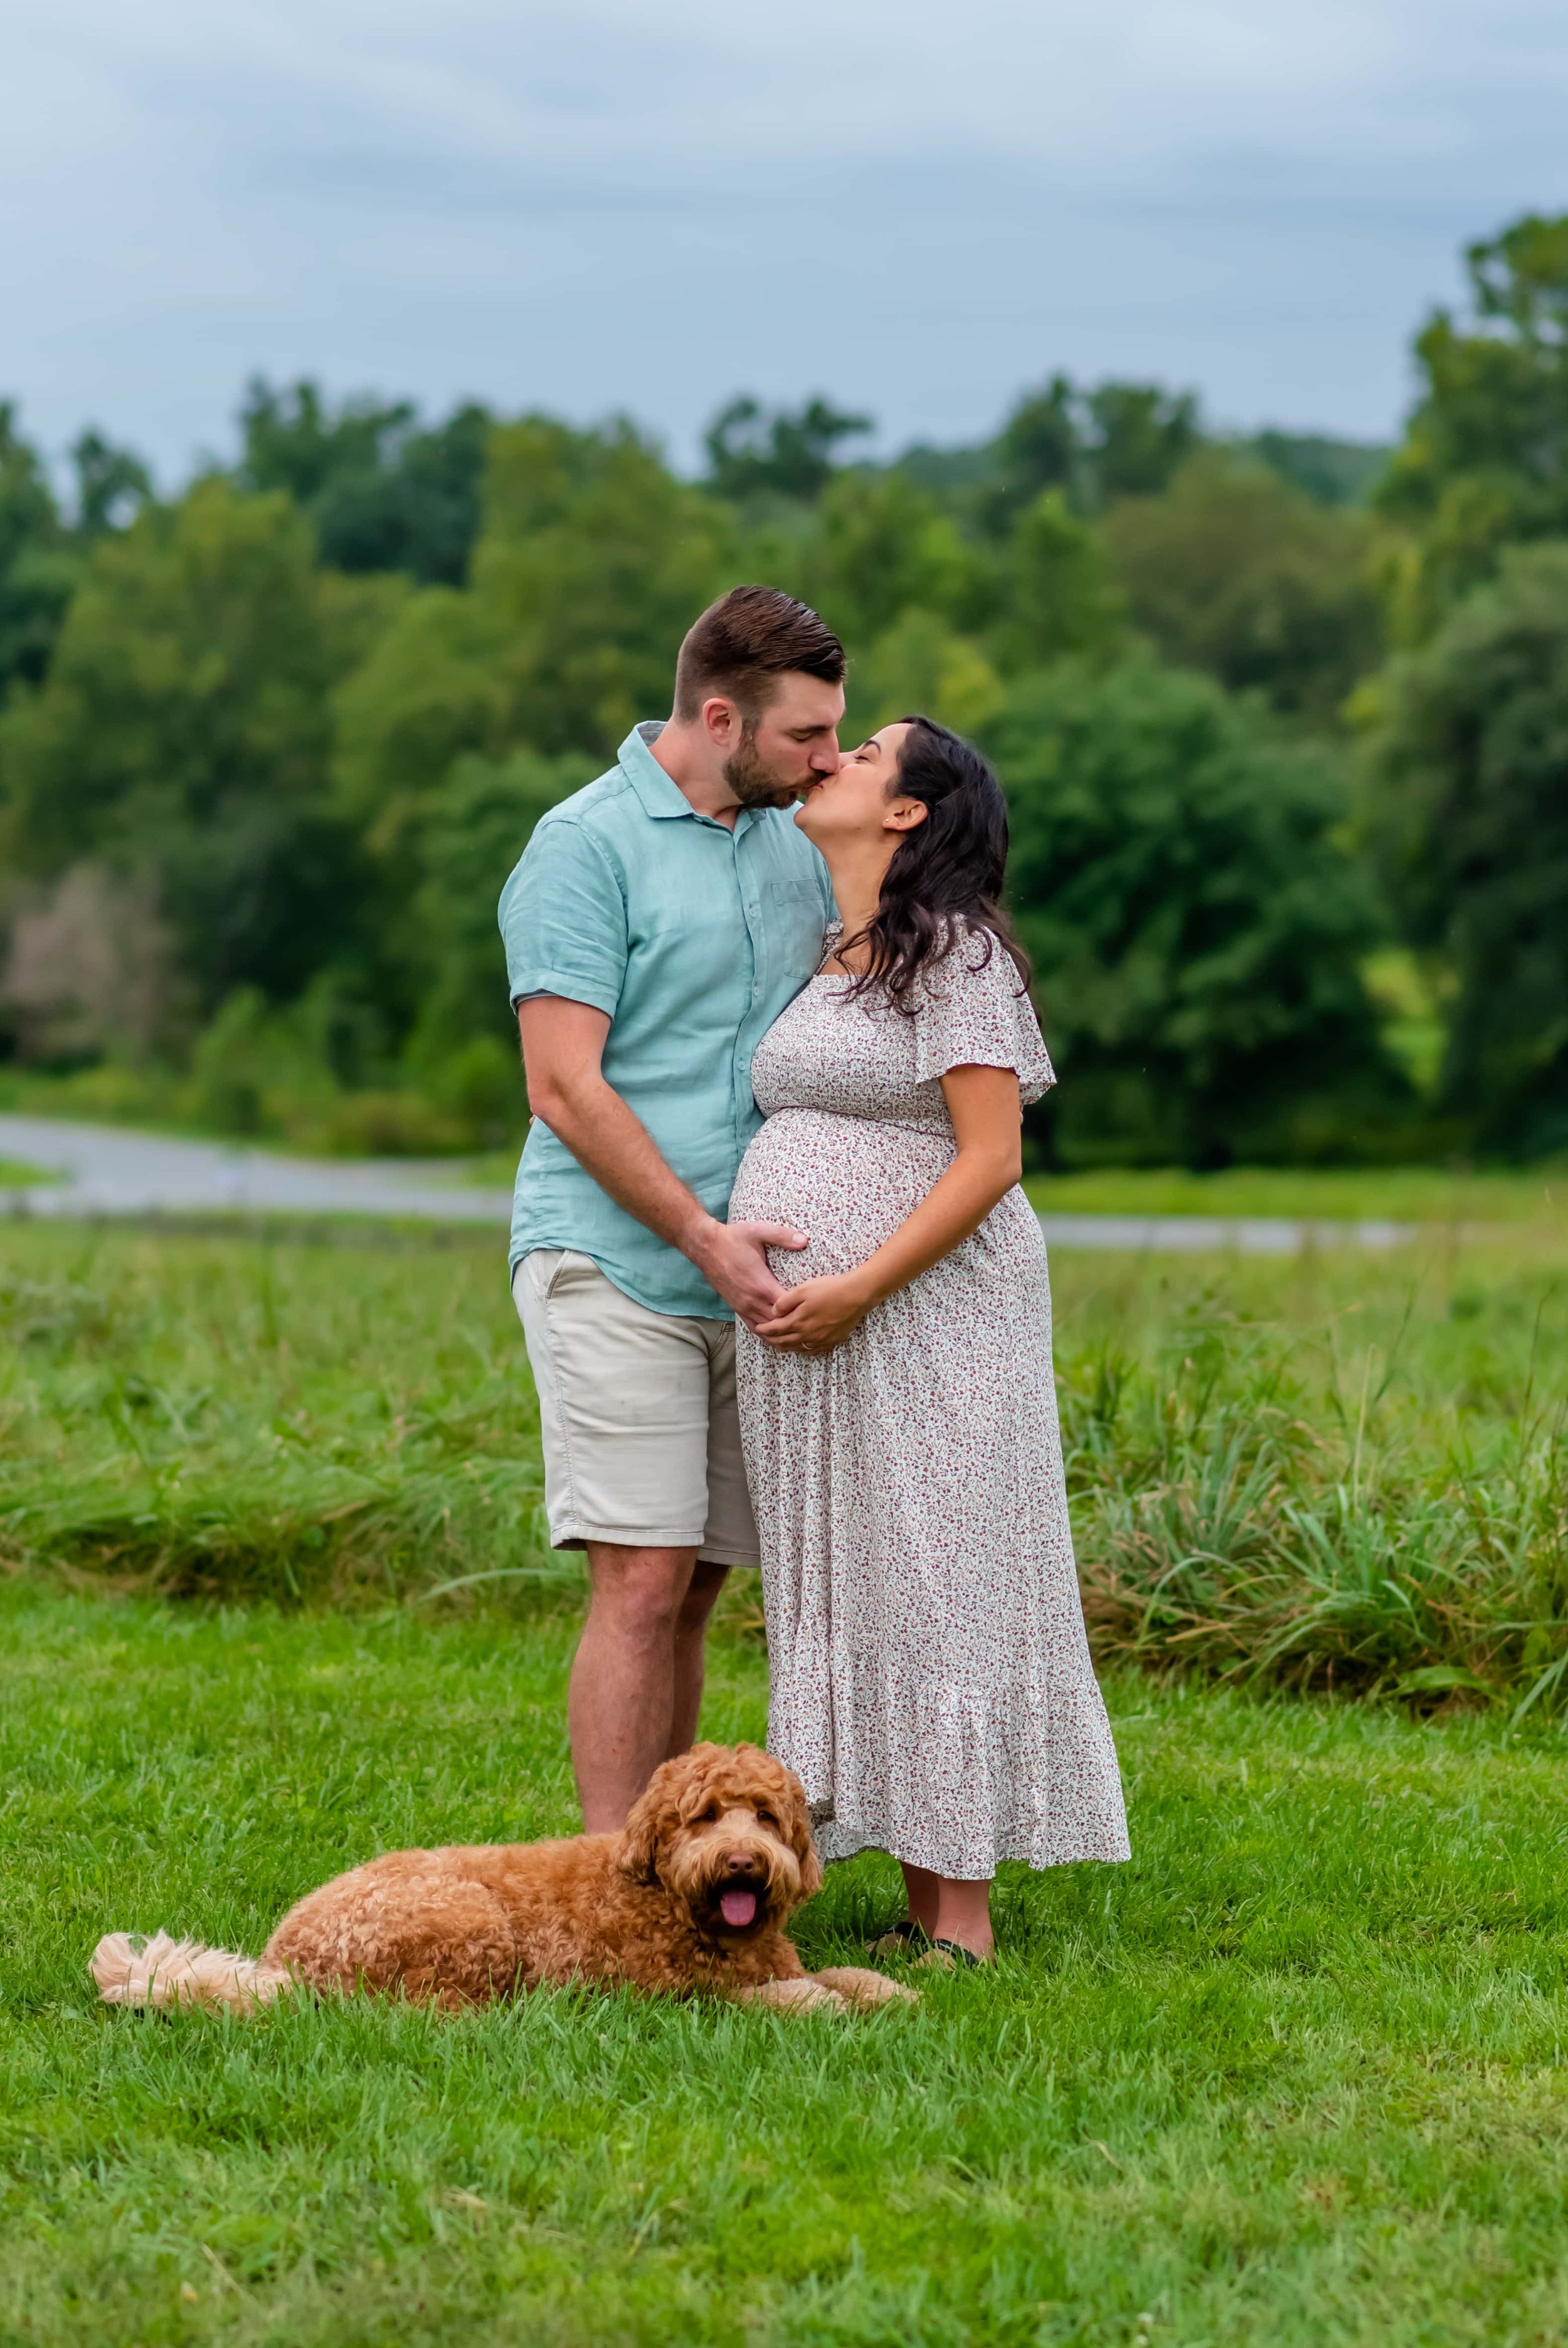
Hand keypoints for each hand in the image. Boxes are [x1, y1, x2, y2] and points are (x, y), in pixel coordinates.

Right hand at [690, 1217, 808, 1329]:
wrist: (705, 1246)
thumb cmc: (733, 1238)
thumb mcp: (758, 1231)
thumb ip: (782, 1236)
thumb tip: (804, 1239)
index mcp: (761, 1285)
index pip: (787, 1307)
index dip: (801, 1309)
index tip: (813, 1304)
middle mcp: (752, 1300)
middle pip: (779, 1323)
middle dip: (794, 1322)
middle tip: (810, 1319)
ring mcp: (743, 1306)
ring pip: (766, 1329)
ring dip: (781, 1331)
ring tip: (797, 1330)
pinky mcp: (736, 1308)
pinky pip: (753, 1327)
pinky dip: (766, 1332)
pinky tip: (776, 1332)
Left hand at [753, 1273, 871, 1355]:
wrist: (857, 1295)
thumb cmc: (830, 1289)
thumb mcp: (803, 1289)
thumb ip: (785, 1302)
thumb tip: (774, 1312)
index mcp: (798, 1322)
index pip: (775, 1329)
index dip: (764, 1329)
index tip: (757, 1328)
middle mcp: (807, 1335)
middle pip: (784, 1342)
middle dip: (771, 1340)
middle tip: (764, 1338)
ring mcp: (821, 1340)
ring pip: (798, 1348)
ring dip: (785, 1347)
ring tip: (778, 1344)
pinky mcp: (832, 1341)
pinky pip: (813, 1350)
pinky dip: (802, 1350)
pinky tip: (801, 1347)